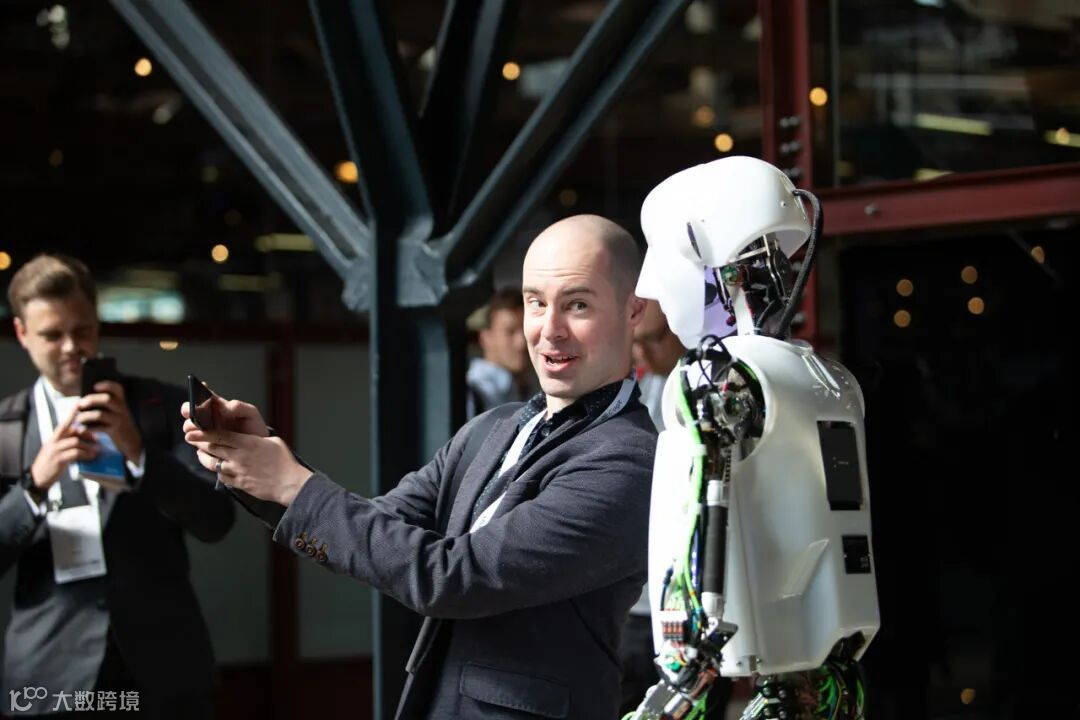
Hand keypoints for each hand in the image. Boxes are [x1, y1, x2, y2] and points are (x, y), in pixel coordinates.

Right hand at [30, 404, 98, 491]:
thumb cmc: (51, 463)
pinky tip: (91, 456)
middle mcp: (53, 441)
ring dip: (88, 445)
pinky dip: (85, 454)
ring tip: (97, 450)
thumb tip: (85, 438)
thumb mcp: (57, 450)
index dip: (72, 414)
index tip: (79, 405)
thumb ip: (67, 442)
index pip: (64, 423)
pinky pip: (75, 453)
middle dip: (86, 432)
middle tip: (97, 439)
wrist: (38, 478)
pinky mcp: (58, 460)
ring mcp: (55, 450)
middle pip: (71, 429)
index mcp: (54, 438)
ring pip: (75, 441)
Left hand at [78, 380, 142, 461]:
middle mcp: (121, 409)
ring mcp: (119, 419)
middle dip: (91, 400)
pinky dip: (88, 428)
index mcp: (121, 401)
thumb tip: (83, 399)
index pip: (117, 388)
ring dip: (86, 416)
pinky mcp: (115, 431)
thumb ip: (103, 404)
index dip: (107, 385)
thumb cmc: (117, 423)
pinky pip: (99, 427)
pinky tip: (82, 429)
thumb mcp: (115, 412)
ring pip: (100, 414)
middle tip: (80, 405)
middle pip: (106, 399)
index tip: (95, 386)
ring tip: (78, 419)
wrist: (130, 441)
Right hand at [181, 396, 268, 437]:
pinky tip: (206, 443)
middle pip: (188, 410)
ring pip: (188, 428)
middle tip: (195, 415)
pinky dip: (197, 442)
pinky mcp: (204, 445)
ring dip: (191, 428)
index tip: (197, 395)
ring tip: (203, 431)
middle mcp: (207, 417)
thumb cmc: (253, 426)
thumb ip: (239, 406)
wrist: (257, 449)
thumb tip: (224, 407)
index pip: (201, 395)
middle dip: (188, 411)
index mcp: (217, 406)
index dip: (195, 392)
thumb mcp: (251, 413)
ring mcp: (204, 431)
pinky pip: (195, 443)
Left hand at [184, 427, 310, 505]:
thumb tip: (248, 436)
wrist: (289, 484)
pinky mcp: (238, 484)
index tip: (192, 430)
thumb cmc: (285, 461)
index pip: (220, 436)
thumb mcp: (273, 442)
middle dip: (198, 442)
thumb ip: (257, 438)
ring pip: (212, 464)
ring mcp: (237, 472)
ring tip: (200, 453)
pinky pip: (221, 477)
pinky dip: (216, 471)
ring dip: (203, 458)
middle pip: (212, 448)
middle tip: (190, 438)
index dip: (203, 433)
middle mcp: (239, 457)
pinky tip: (216, 468)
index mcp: (248, 444)